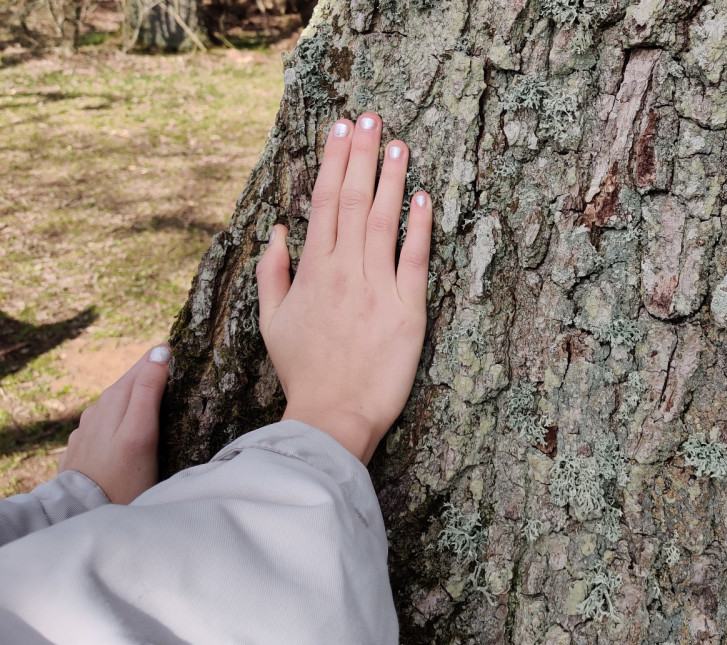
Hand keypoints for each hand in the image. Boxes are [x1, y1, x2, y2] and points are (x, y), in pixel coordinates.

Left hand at [58, 345, 169, 503]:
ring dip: (138, 396)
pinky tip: (131, 428)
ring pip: (117, 402)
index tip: (186, 353)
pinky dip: (123, 416)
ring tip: (162, 401)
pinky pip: (106, 421)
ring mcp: (87, 429)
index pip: (143, 366)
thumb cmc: (122, 478)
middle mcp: (98, 410)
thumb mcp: (140, 432)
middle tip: (182, 376)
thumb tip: (160, 350)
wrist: (85, 514)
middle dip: (152, 374)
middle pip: (129, 382)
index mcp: (114, 401)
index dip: (163, 358)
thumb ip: (147, 390)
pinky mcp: (83, 447)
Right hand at [255, 112, 432, 463]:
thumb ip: (272, 273)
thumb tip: (278, 231)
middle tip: (372, 118)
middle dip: (363, 156)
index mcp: (313, 271)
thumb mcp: (272, 322)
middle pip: (354, 201)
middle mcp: (344, 271)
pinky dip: (419, 227)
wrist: (333, 414)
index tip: (343, 130)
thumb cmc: (304, 370)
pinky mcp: (407, 310)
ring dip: (392, 180)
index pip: (325, 203)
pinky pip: (414, 259)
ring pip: (383, 222)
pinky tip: (424, 197)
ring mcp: (377, 288)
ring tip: (399, 144)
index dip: (335, 162)